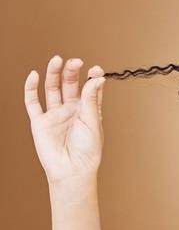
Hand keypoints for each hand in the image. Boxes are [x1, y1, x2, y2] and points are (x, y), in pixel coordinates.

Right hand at [23, 55, 105, 186]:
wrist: (72, 170)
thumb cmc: (87, 150)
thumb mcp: (93, 122)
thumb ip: (91, 100)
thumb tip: (96, 78)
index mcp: (88, 110)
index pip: (90, 88)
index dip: (92, 77)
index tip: (96, 70)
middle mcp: (71, 109)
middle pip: (70, 84)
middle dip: (72, 71)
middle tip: (76, 61)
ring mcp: (55, 114)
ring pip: (52, 89)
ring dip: (54, 73)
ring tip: (57, 59)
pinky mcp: (39, 122)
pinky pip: (32, 102)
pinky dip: (30, 88)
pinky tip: (34, 74)